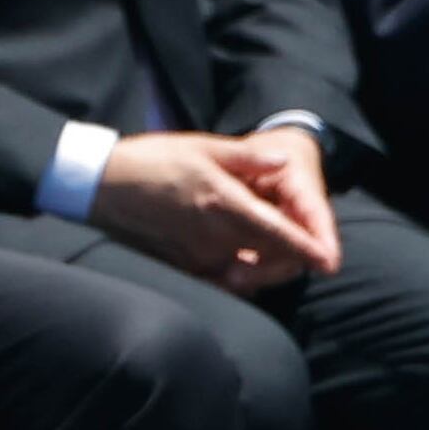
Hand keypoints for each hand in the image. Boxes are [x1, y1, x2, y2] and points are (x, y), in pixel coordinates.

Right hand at [93, 127, 343, 292]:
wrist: (99, 185)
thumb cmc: (153, 161)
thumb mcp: (203, 148)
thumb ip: (247, 158)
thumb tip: (284, 162)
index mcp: (224, 204)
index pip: (277, 234)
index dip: (307, 250)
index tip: (329, 262)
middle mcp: (213, 236)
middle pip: (269, 258)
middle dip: (292, 258)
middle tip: (308, 250)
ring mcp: (196, 256)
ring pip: (247, 272)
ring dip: (267, 267)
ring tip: (280, 255)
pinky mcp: (181, 268)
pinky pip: (220, 281)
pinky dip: (239, 277)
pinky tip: (243, 263)